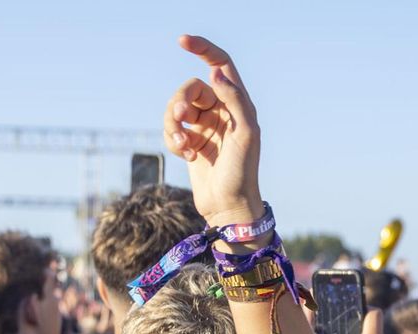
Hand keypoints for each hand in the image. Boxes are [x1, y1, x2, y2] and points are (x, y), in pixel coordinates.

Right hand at [165, 35, 261, 229]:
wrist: (229, 207)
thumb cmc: (243, 172)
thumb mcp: (245, 134)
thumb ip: (234, 100)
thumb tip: (216, 72)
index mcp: (238, 103)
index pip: (220, 64)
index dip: (202, 48)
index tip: (181, 40)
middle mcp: (221, 112)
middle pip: (190, 89)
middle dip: (179, 100)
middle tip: (180, 118)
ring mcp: (205, 127)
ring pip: (176, 108)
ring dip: (172, 123)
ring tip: (182, 144)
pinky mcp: (191, 143)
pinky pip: (172, 129)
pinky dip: (173, 140)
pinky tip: (185, 156)